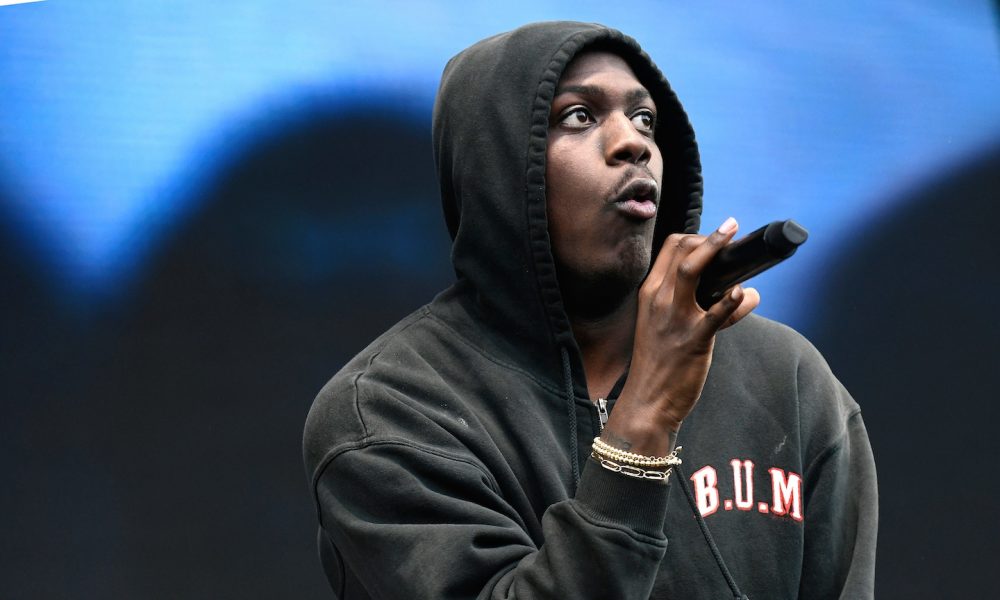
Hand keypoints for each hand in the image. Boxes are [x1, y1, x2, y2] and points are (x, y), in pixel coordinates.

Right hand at [600, 218, 759, 455]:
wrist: (647, 401)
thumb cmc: (659, 363)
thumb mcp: (665, 326)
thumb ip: (695, 305)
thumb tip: (739, 291)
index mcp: (651, 293)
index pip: (670, 247)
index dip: (696, 236)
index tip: (716, 239)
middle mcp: (659, 300)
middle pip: (681, 249)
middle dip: (710, 236)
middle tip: (733, 232)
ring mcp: (675, 318)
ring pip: (692, 270)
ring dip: (716, 248)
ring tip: (736, 237)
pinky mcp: (693, 339)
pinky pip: (715, 314)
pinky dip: (732, 300)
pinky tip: (746, 294)